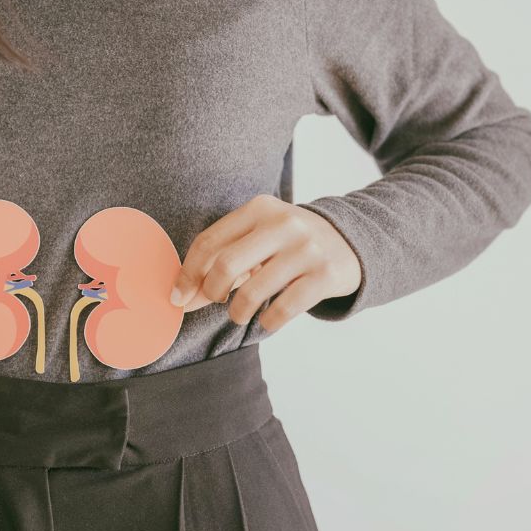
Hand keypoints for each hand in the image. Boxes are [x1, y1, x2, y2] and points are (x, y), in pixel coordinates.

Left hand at [170, 194, 361, 331]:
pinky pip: (283, 309)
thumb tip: (184, 296)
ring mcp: (307, 249)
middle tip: (215, 302)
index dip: (188, 273)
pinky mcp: (326, 274)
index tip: (178, 297)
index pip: (209, 241)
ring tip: (239, 314)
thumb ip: (225, 256)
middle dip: (210, 292)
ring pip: (253, 292)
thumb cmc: (290, 242)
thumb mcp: (261, 233)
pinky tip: (266, 321)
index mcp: (259, 208)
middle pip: (226, 265)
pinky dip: (267, 322)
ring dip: (237, 312)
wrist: (352, 240)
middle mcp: (283, 223)